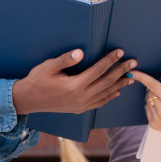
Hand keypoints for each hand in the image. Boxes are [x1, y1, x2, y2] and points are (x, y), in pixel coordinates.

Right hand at [11, 49, 135, 114]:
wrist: (27, 101)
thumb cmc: (36, 81)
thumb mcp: (48, 67)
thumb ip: (65, 60)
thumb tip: (80, 53)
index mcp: (74, 86)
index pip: (98, 71)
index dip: (110, 60)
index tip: (120, 52)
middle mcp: (81, 97)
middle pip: (106, 82)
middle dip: (121, 71)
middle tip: (133, 63)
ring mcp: (81, 105)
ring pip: (105, 94)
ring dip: (119, 85)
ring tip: (130, 77)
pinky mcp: (78, 109)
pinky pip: (99, 103)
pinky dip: (109, 97)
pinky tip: (116, 92)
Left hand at [129, 69, 160, 139]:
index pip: (152, 85)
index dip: (141, 77)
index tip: (133, 72)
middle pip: (149, 93)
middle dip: (154, 90)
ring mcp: (158, 119)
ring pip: (147, 101)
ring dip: (153, 99)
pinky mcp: (154, 125)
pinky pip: (147, 110)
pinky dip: (152, 107)